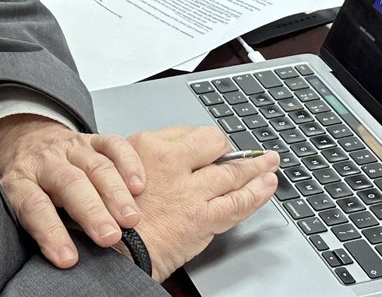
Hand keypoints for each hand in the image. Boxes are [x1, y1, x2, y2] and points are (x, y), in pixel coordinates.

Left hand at [0, 114, 146, 268]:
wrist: (27, 143)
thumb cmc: (29, 188)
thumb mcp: (19, 207)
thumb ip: (38, 227)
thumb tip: (64, 260)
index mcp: (20, 182)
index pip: (34, 207)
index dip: (50, 232)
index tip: (68, 259)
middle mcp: (45, 161)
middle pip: (68, 183)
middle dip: (91, 211)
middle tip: (109, 237)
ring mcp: (70, 147)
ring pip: (95, 166)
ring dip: (115, 193)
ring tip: (131, 219)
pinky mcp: (92, 139)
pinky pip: (113, 145)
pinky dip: (129, 163)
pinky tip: (138, 185)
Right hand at [120, 125, 279, 281]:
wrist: (113, 250)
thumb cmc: (112, 216)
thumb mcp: (119, 171)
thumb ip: (147, 159)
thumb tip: (174, 155)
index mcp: (148, 146)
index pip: (186, 132)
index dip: (200, 142)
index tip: (208, 149)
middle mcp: (172, 162)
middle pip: (212, 143)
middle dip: (227, 149)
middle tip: (240, 154)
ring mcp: (191, 191)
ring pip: (232, 172)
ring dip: (255, 167)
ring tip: (269, 162)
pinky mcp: (203, 217)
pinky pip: (239, 202)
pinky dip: (258, 192)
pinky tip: (267, 184)